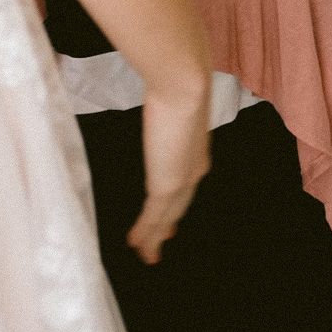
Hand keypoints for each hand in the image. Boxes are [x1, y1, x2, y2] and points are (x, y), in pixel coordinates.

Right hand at [127, 85, 209, 263]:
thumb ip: (168, 104)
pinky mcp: (165, 185)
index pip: (186, 184)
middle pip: (179, 207)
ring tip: (145, 253)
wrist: (184, 84)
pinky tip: (135, 244)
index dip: (178, 202)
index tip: (172, 216)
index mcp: (197, 150)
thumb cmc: (178, 78)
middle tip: (160, 245)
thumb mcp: (174, 96)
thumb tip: (160, 92)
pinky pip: (152, 217)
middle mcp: (193, 170)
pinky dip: (144, 233)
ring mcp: (180, 180)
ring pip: (166, 217)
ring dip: (154, 236)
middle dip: (168, 225)